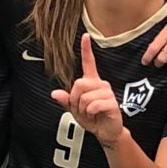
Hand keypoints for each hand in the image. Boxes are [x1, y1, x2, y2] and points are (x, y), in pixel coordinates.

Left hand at [51, 32, 131, 147]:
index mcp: (92, 82)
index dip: (86, 49)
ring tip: (90, 113)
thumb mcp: (74, 110)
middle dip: (75, 99)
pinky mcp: (112, 103)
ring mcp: (108, 93)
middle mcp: (101, 84)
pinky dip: (90, 112)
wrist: (106, 132)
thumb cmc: (92, 118)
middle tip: (81, 108)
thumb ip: (66, 101)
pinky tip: (95, 114)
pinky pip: (93, 104)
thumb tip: (54, 93)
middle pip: (79, 83)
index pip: (89, 62)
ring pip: (85, 96)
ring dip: (82, 109)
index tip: (86, 35)